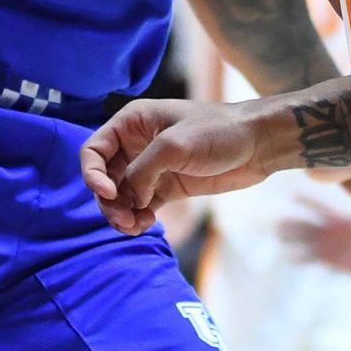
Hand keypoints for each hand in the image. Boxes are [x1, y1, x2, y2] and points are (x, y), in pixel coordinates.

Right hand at [81, 98, 271, 234]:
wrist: (258, 144)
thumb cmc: (218, 132)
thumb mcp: (174, 145)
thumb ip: (142, 171)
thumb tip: (128, 199)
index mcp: (133, 123)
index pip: (94, 150)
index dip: (92, 174)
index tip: (107, 193)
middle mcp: (137, 144)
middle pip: (104, 177)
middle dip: (107, 200)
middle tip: (123, 219)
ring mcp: (152, 168)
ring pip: (121, 196)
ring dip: (121, 213)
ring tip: (134, 227)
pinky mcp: (168, 188)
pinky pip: (141, 206)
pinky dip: (137, 218)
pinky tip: (144, 226)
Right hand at [280, 196, 350, 275]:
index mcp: (337, 217)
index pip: (317, 206)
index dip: (305, 200)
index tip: (292, 193)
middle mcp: (328, 230)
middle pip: (304, 224)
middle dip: (291, 223)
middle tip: (277, 220)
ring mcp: (327, 245)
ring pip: (303, 241)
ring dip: (291, 239)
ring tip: (279, 236)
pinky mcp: (328, 260)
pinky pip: (310, 258)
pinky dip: (298, 257)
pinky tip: (289, 256)